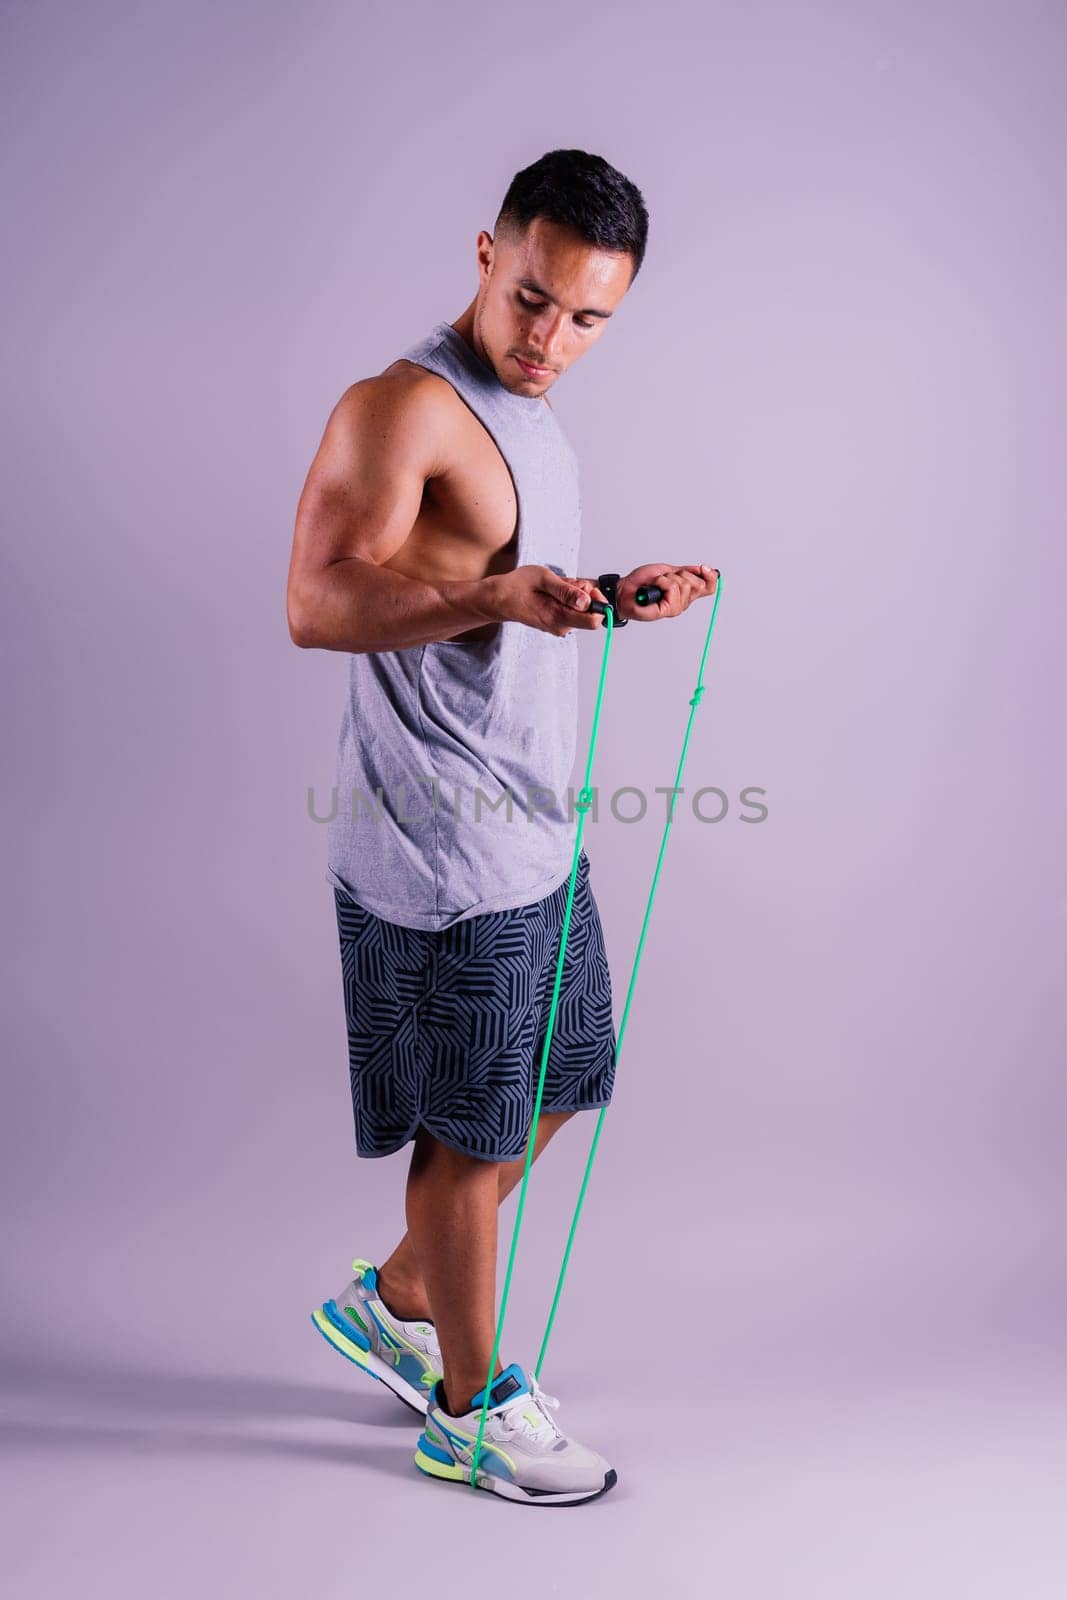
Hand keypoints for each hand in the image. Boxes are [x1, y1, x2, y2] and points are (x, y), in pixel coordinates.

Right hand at [488, 565, 611, 636]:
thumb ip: (566, 590)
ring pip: (581, 610)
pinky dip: (568, 598)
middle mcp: (561, 626)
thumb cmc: (516, 586)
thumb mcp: (542, 579)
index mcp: (558, 616)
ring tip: (554, 587)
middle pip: (589, 612)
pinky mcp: (557, 623)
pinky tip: (552, 592)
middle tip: (565, 583)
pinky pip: (572, 610)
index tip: (585, 587)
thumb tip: (587, 600)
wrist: (498, 599)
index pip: (595, 620)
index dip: (597, 601)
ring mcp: (559, 626)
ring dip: (574, 594)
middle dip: (584, 594)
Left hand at [616, 563, 717, 621]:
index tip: (704, 567)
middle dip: (682, 574)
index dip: (711, 576)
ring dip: (668, 578)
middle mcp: (683, 601)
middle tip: (666, 577)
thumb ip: (686, 571)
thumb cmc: (642, 582)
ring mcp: (676, 607)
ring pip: (685, 585)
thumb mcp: (667, 571)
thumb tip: (703, 569)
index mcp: (686, 592)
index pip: (709, 587)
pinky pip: (673, 589)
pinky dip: (662, 582)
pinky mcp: (668, 610)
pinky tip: (654, 587)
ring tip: (657, 583)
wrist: (625, 589)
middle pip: (698, 584)